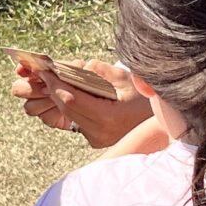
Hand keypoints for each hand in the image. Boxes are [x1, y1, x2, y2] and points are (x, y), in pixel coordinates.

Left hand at [10, 56, 150, 149]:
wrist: (162, 126)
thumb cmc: (148, 100)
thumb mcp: (128, 81)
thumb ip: (103, 72)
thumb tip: (83, 66)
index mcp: (108, 118)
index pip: (72, 100)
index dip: (56, 84)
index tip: (46, 70)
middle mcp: (99, 133)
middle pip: (66, 108)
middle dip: (54, 88)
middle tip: (44, 72)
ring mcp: (96, 138)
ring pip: (69, 115)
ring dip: (60, 96)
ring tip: (52, 79)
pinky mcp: (96, 139)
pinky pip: (77, 119)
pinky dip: (71, 104)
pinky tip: (67, 91)